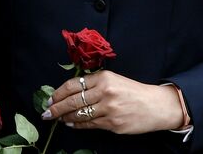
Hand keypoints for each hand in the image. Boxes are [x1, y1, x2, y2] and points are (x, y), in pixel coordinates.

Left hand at [44, 70, 183, 134]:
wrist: (156, 105)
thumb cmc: (134, 92)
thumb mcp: (115, 80)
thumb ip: (95, 84)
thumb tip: (70, 93)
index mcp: (105, 78)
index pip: (74, 85)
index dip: (58, 93)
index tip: (50, 98)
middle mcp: (105, 92)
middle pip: (72, 101)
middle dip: (56, 108)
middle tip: (46, 113)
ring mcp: (109, 109)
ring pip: (79, 115)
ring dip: (65, 118)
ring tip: (58, 119)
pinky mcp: (112, 124)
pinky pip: (89, 125)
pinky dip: (77, 125)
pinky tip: (71, 124)